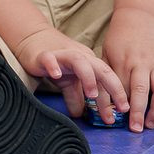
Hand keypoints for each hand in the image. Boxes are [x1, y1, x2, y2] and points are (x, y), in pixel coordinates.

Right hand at [14, 27, 128, 124]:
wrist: (32, 39)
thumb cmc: (55, 61)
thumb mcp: (68, 81)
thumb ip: (75, 96)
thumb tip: (79, 115)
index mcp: (89, 63)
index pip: (106, 80)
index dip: (116, 96)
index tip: (122, 113)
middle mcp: (80, 57)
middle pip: (101, 69)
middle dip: (114, 88)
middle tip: (120, 108)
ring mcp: (62, 54)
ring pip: (80, 61)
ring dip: (88, 77)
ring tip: (92, 95)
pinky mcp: (44, 55)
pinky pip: (50, 58)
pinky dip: (54, 66)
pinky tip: (56, 75)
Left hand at [100, 7, 153, 131]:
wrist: (141, 16)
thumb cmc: (119, 38)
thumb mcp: (106, 53)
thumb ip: (106, 76)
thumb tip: (100, 102)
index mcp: (123, 60)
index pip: (121, 88)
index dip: (119, 105)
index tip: (117, 121)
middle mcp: (142, 62)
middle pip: (142, 91)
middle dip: (139, 112)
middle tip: (136, 129)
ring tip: (152, 124)